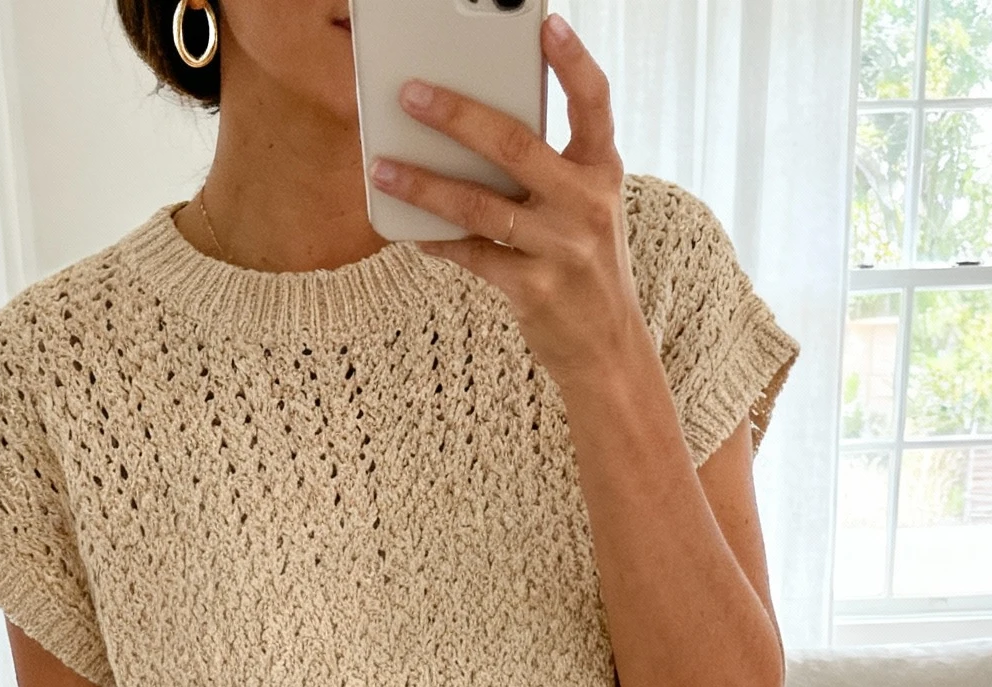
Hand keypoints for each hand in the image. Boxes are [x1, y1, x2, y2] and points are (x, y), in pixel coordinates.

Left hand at [370, 14, 641, 389]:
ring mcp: (561, 249)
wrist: (608, 349)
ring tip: (384, 166)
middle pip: (515, 147)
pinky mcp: (533, 290)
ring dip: (425, 185)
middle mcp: (587, 205)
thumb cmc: (586, 265)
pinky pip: (472, 255)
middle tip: (412, 94)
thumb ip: (548, 169)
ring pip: (480, 206)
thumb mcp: (587, 207)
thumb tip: (472, 132)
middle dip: (458, 116)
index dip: (573, 62)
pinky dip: (437, 240)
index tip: (549, 25)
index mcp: (603, 171)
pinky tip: (409, 228)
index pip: (594, 103)